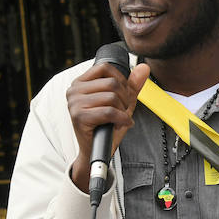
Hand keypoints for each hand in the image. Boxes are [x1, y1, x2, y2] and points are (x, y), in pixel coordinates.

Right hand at [65, 60, 150, 192]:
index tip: (124, 95)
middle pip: (112, 83)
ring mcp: (75, 103)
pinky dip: (121, 119)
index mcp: (80, 83)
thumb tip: (144, 68)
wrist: (96, 151)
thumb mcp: (121, 102)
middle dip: (125, 98)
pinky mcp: (80, 117)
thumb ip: (132, 85)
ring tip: (120, 118)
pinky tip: (122, 124)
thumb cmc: (106, 126)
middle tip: (123, 110)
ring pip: (112, 96)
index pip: (105, 67)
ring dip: (123, 110)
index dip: (121, 80)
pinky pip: (109, 111)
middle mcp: (74, 90)